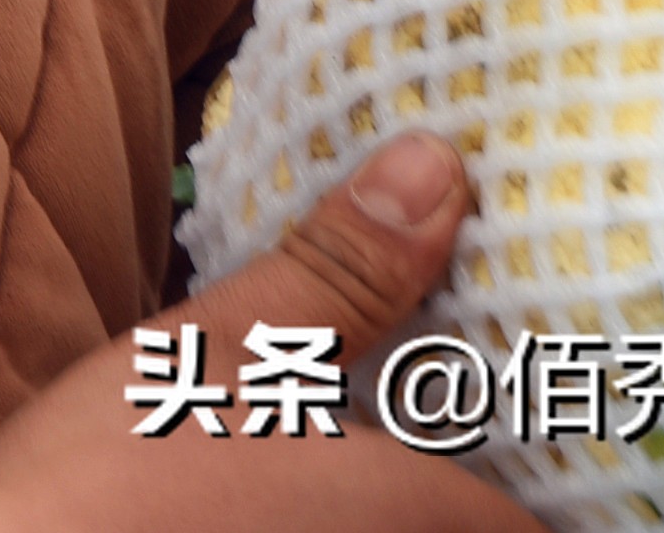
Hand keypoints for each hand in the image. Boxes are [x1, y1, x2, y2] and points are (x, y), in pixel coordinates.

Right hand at [0, 131, 540, 532]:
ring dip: (406, 495)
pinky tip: (289, 487)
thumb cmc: (114, 475)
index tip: (531, 407)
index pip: (540, 520)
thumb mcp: (217, 348)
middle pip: (486, 528)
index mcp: (417, 512)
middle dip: (480, 481)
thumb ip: (340, 270)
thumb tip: (437, 167)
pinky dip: (342, 516)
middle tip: (454, 409)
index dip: (550, 467)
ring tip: (360, 428)